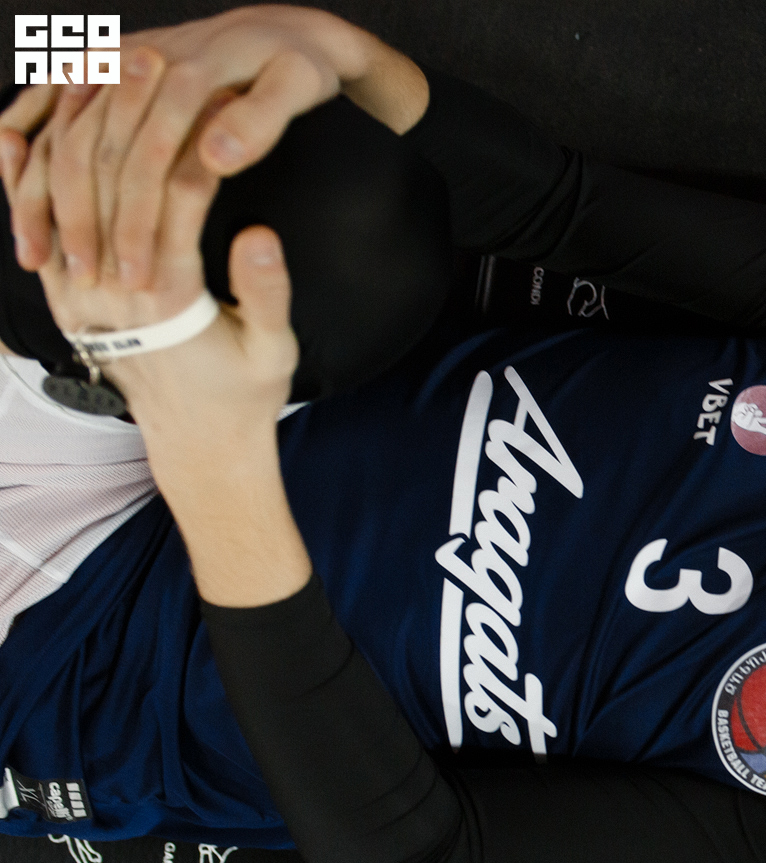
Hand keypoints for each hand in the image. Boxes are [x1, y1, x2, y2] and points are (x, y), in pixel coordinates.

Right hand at [0, 4, 383, 288]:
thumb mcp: (298, 85)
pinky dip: (26, 131)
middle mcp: (144, 59)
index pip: (155, 160)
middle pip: (95, 149)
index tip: (139, 282)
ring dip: (39, 190)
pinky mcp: (104, 56)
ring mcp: (117, 54)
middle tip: (84, 284)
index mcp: (194, 73)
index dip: (140, 224)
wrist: (282, 22)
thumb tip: (215, 155)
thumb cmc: (300, 66)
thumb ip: (260, 121)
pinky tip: (13, 175)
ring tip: (36, 255)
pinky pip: (48, 96)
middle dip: (83, 220)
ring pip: (59, 127)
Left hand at [33, 125, 310, 609]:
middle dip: (132, 116)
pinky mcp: (62, 296)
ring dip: (82, 129)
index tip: (214, 88)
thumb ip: (265, 294)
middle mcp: (111, 294)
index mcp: (170, 302)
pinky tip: (33, 129)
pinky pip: (38, 224)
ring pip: (65, 196)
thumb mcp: (274, 351)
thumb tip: (257, 235)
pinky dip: (30, 175)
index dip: (192, 136)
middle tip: (153, 59)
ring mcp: (77, 295)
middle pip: (111, 182)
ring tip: (100, 80)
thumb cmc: (245, 392)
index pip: (173, 199)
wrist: (194, 440)